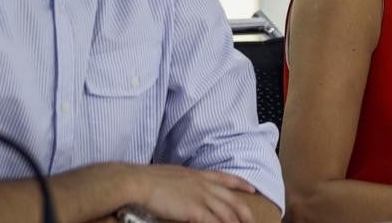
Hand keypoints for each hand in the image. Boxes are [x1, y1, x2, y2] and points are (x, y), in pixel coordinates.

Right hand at [125, 164, 257, 222]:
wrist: (140, 182)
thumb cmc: (149, 179)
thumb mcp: (173, 175)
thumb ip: (184, 183)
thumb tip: (185, 191)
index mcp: (198, 175)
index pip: (226, 178)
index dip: (241, 184)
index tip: (252, 189)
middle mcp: (204, 185)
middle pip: (232, 199)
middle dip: (244, 212)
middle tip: (252, 220)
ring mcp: (201, 197)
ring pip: (227, 213)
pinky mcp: (195, 211)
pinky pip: (214, 222)